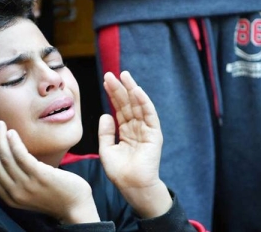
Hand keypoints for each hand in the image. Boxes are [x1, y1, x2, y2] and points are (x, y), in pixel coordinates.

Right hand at [0, 121, 99, 223]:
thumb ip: (16, 180)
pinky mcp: (40, 176)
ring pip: (5, 158)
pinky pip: (21, 156)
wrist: (75, 204)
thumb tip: (5, 157)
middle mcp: (14, 193)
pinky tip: (12, 133)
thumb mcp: (29, 191)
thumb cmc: (54, 193)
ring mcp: (27, 185)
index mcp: (9, 198)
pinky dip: (14, 143)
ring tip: (0, 125)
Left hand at [98, 71, 171, 217]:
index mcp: (126, 132)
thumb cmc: (120, 172)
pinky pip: (149, 115)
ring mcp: (146, 130)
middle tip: (111, 74)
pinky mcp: (154, 134)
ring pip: (138, 106)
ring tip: (124, 76)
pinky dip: (144, 102)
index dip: (113, 95)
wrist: (132, 186)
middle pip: (128, 104)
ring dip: (131, 90)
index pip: (119, 109)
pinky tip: (137, 90)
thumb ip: (105, 133)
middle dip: (120, 89)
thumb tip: (106, 115)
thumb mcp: (106, 150)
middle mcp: (137, 128)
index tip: (106, 81)